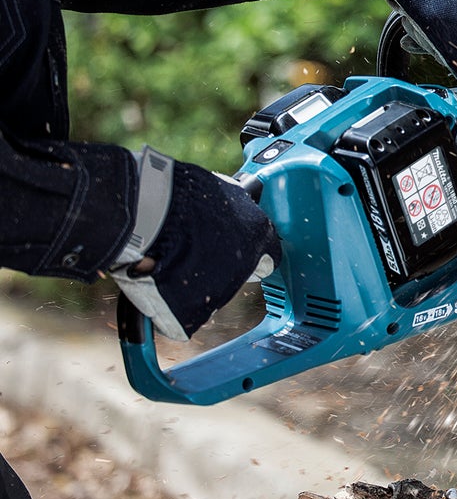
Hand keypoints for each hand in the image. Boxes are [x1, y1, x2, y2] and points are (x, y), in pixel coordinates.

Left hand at [109, 147, 278, 340]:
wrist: (143, 217)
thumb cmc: (173, 261)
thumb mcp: (185, 309)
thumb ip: (196, 316)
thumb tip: (184, 324)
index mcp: (259, 240)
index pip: (271, 258)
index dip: (257, 272)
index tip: (245, 278)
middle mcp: (248, 209)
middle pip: (246, 233)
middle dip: (229, 249)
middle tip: (203, 266)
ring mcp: (222, 188)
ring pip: (222, 213)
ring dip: (206, 228)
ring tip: (177, 247)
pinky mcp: (195, 174)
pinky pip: (196, 197)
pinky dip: (184, 211)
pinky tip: (163, 227)